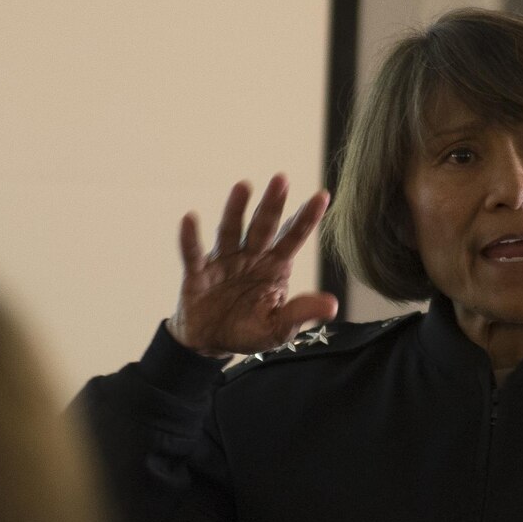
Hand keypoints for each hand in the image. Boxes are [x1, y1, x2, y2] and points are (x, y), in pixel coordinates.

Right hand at [169, 174, 335, 357]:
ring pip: (231, 230)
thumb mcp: (279, 328)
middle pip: (263, 226)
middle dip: (272, 204)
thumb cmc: (249, 331)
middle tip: (281, 178)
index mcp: (275, 266)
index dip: (306, 219)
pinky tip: (190, 219)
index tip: (322, 196)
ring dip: (236, 209)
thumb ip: (301, 312)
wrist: (211, 343)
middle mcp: (251, 256)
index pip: (293, 238)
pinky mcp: (198, 273)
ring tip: (243, 186)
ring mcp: (224, 261)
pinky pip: (193, 254)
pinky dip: (190, 238)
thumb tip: (333, 305)